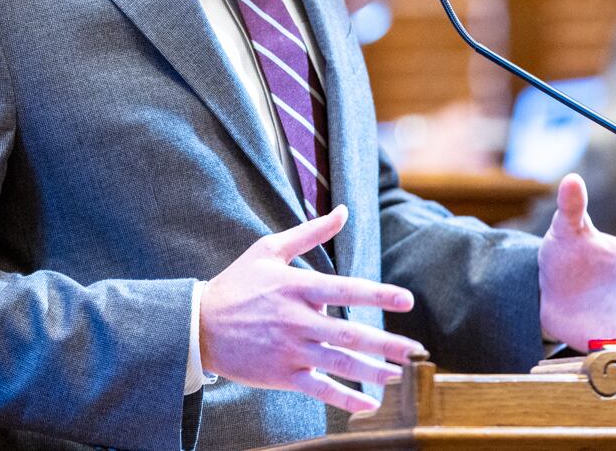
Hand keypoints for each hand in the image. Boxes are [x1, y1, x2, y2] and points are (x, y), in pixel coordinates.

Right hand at [199, 205, 423, 412]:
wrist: (199, 325)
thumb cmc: (237, 283)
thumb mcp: (268, 250)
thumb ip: (310, 232)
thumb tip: (343, 212)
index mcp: (296, 287)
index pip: (345, 290)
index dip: (378, 295)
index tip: (407, 300)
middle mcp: (296, 320)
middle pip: (349, 333)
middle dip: (387, 343)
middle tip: (416, 349)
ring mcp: (289, 350)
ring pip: (339, 364)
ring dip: (373, 371)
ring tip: (400, 374)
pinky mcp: (282, 376)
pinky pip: (319, 390)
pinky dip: (345, 399)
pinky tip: (369, 404)